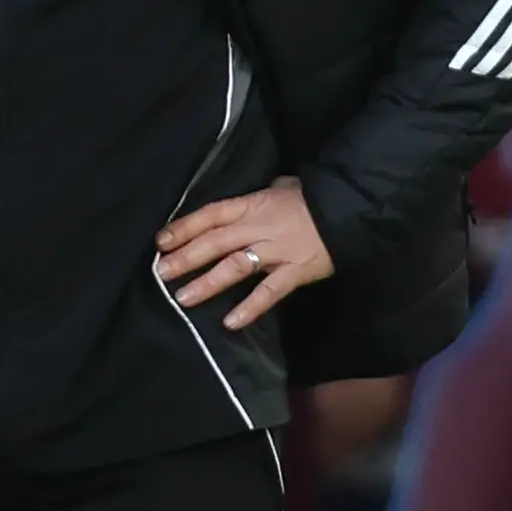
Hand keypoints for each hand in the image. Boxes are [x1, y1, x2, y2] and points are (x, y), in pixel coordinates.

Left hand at [157, 176, 334, 332]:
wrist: (350, 211)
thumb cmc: (312, 198)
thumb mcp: (281, 188)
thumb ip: (257, 199)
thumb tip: (239, 207)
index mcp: (253, 205)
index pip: (211, 214)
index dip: (184, 227)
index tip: (161, 242)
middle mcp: (260, 228)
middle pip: (216, 242)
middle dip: (186, 257)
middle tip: (162, 273)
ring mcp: (277, 251)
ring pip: (235, 267)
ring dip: (207, 282)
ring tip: (183, 298)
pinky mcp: (295, 272)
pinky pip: (269, 292)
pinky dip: (250, 307)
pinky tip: (230, 322)